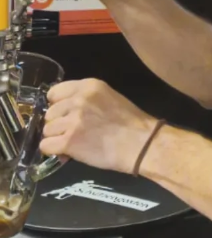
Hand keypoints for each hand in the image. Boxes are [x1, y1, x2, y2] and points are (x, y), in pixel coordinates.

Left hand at [41, 79, 158, 174]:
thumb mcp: (110, 98)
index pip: (55, 92)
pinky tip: (68, 151)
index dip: (58, 105)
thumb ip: (87, 99)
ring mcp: (73, 120)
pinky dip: (55, 151)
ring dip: (57, 138)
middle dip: (58, 123)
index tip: (67, 114)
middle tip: (75, 131)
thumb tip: (64, 112)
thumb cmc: (130, 123)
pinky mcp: (69, 141)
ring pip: (47, 130)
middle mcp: (79, 100)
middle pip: (50, 113)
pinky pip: (46, 146)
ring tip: (75, 142)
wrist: (141, 144)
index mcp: (90, 86)